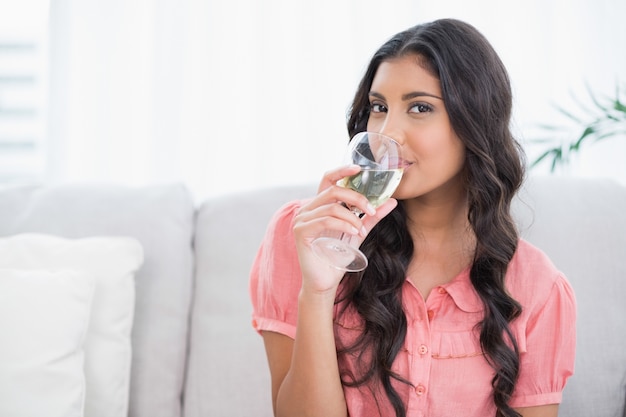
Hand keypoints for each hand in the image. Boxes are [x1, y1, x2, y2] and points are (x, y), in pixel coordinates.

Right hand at [293, 165, 397, 294]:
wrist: (325, 282)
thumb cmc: (338, 257)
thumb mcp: (358, 232)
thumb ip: (372, 216)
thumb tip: (391, 201)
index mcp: (319, 205)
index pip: (328, 180)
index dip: (342, 171)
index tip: (359, 169)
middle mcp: (307, 209)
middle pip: (333, 191)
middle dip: (356, 197)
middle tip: (372, 209)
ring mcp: (301, 219)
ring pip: (331, 206)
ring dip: (352, 216)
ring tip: (362, 228)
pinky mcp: (301, 231)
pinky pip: (326, 220)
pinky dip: (344, 224)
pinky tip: (354, 231)